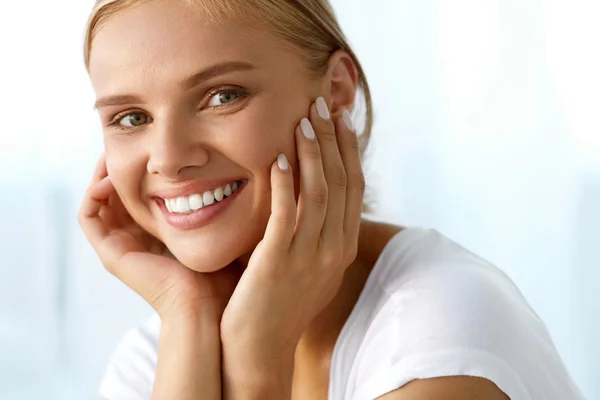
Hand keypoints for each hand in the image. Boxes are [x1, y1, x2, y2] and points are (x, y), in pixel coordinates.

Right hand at [78, 155, 241, 319]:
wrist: (207, 304)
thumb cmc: (220, 270)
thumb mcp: (218, 227)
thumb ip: (217, 205)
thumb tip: (235, 172)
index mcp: (159, 235)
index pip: (141, 196)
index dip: (140, 169)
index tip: (149, 146)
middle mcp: (136, 241)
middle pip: (117, 197)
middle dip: (120, 167)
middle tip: (126, 142)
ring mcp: (121, 248)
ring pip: (99, 203)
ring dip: (102, 175)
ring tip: (112, 151)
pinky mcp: (110, 254)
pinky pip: (88, 217)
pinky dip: (94, 193)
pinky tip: (110, 175)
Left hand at [220, 99, 364, 391]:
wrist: (259, 348)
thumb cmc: (278, 303)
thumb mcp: (308, 265)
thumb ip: (314, 232)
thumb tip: (311, 195)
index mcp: (341, 248)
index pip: (353, 189)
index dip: (349, 151)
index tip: (341, 119)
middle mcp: (332, 250)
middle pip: (340, 183)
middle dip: (333, 140)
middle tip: (322, 104)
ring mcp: (308, 257)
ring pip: (318, 193)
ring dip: (312, 153)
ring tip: (303, 119)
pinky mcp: (277, 263)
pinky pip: (286, 215)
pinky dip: (284, 184)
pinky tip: (277, 158)